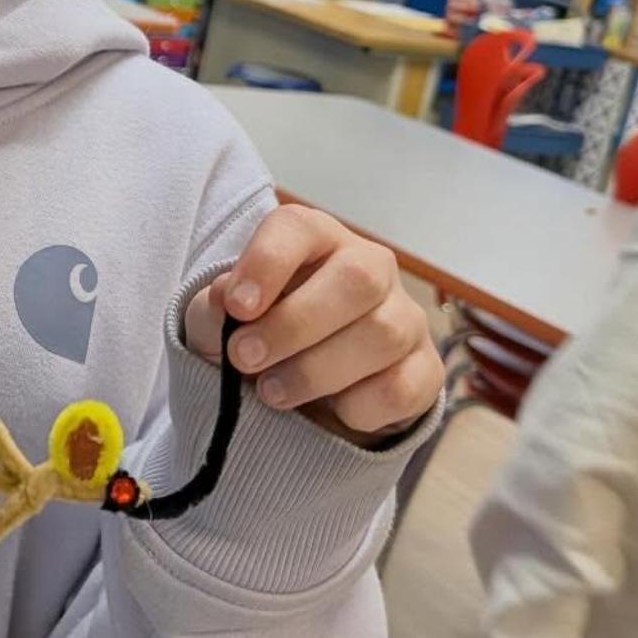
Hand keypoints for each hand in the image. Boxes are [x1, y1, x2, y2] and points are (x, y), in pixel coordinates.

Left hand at [186, 205, 442, 446]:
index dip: (266, 262)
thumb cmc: (258, 338)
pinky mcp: (424, 369)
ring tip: (272, 392)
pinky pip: (402, 386)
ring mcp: (405, 317)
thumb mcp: (220, 325)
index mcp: (315, 241)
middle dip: (294, 324)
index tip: (236, 307)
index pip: (299, 228)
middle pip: (357, 279)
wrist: (299, 394)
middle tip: (244, 358)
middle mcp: (370, 268)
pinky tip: (329, 410)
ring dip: (316, 371)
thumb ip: (212, 311)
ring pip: (382, 334)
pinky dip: (358, 407)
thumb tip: (221, 300)